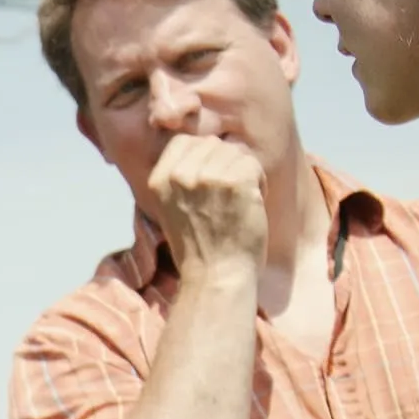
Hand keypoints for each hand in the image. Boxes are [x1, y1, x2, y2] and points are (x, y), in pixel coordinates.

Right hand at [148, 133, 267, 282]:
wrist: (216, 277)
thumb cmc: (200, 247)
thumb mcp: (172, 207)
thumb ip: (179, 176)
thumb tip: (206, 144)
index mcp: (159, 179)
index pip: (186, 141)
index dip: (204, 157)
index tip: (208, 186)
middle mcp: (179, 175)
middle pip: (214, 144)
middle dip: (226, 166)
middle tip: (225, 200)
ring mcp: (206, 177)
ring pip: (236, 153)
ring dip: (244, 175)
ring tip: (237, 204)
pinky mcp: (234, 182)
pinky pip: (253, 164)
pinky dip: (259, 184)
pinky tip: (250, 206)